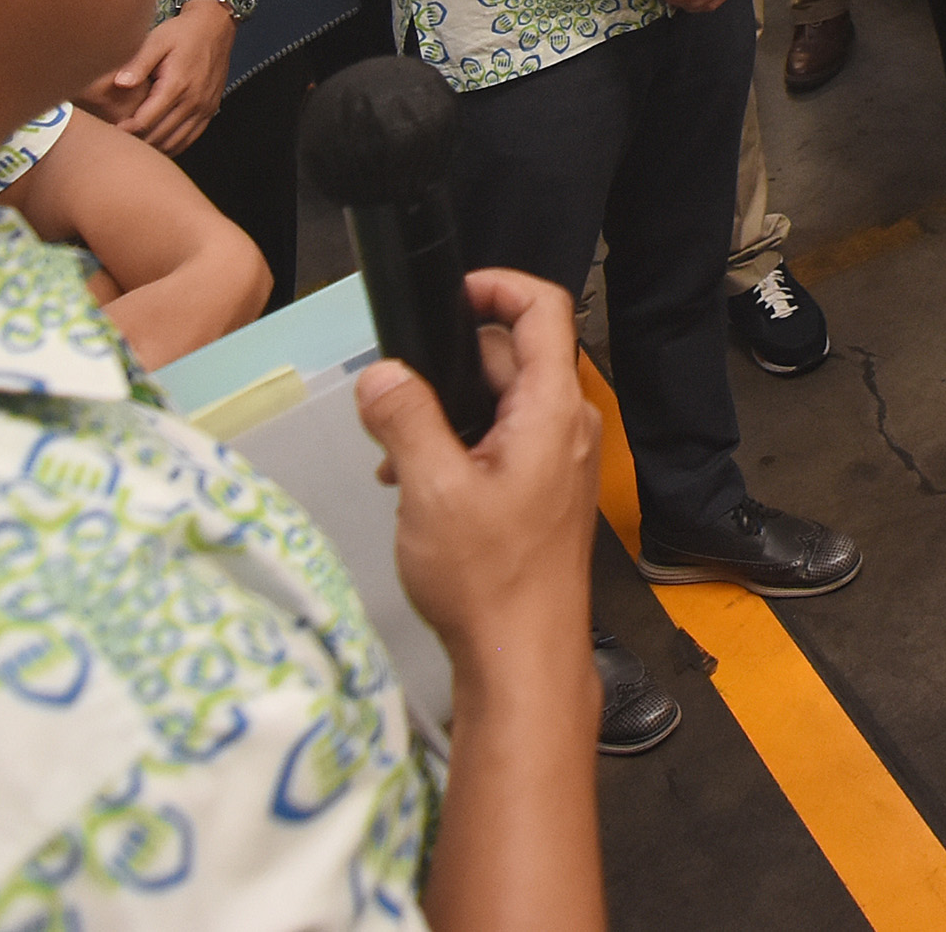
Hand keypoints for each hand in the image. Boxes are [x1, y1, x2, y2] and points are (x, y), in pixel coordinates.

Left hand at [73, 0, 231, 153]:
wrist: (215, 26)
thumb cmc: (183, 32)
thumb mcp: (157, 41)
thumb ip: (138, 63)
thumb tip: (119, 83)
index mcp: (177, 85)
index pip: (145, 121)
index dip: (125, 130)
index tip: (109, 131)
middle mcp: (193, 101)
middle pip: (159, 136)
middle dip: (137, 141)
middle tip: (118, 140)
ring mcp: (204, 107)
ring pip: (175, 142)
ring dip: (154, 146)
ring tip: (135, 143)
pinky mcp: (210, 110)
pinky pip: (191, 138)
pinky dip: (173, 145)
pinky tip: (158, 142)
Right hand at [357, 269, 602, 698]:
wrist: (522, 658)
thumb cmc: (489, 580)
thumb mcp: (430, 489)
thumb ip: (404, 419)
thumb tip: (380, 374)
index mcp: (552, 409)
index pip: (544, 309)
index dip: (498, 287)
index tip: (449, 294)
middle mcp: (565, 425)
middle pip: (511, 357)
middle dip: (448, 368)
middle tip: (394, 401)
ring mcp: (557, 460)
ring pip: (498, 403)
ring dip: (445, 415)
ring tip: (398, 457)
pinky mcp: (542, 491)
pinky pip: (500, 442)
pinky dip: (459, 448)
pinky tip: (417, 486)